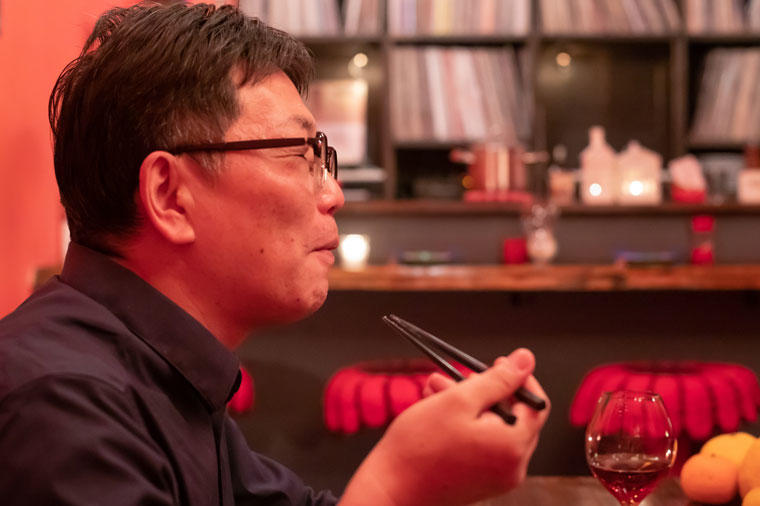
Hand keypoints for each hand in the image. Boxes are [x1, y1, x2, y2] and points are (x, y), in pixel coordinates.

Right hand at [340, 348, 549, 505]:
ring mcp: (497, 479)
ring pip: (494, 428)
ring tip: (435, 391)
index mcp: (513, 447)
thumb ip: (497, 379)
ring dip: (469, 405)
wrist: (390, 489)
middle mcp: (512, 468)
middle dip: (484, 390)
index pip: (536, 404)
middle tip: (456, 376)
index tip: (498, 364)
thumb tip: (526, 360)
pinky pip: (483, 445)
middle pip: (513, 416)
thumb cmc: (418, 447)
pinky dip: (466, 426)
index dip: (518, 378)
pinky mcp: (480, 483)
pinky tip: (438, 412)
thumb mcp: (459, 400)